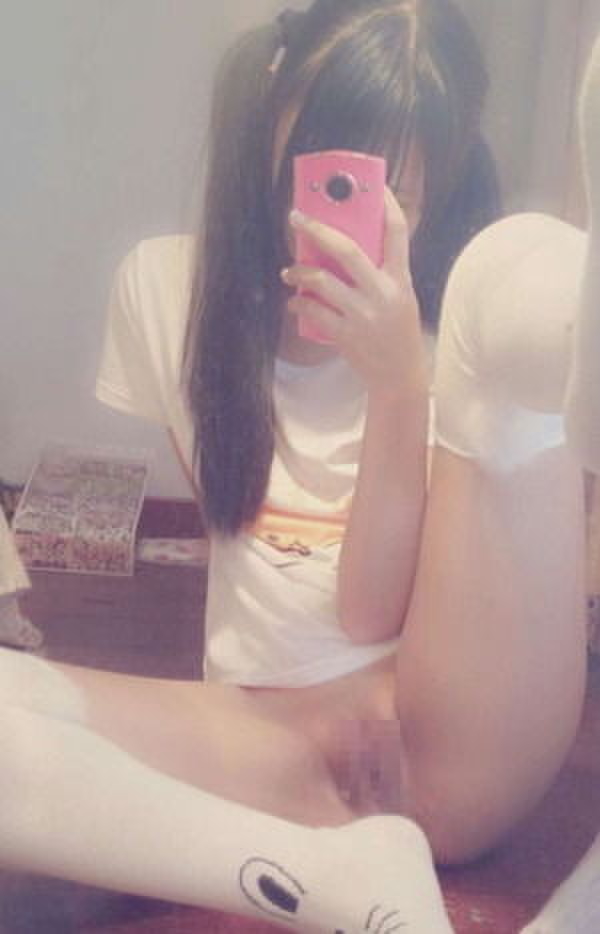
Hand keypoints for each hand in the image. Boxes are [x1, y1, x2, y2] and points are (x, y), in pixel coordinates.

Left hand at [282, 188, 427, 401]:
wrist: (399, 376)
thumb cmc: (396, 333)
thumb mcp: (400, 298)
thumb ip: (380, 274)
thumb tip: (342, 248)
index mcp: (400, 280)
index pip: (397, 233)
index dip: (387, 205)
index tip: (376, 186)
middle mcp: (383, 293)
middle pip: (347, 250)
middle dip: (318, 229)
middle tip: (297, 217)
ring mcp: (363, 314)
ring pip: (322, 281)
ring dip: (299, 272)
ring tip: (289, 271)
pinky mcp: (346, 334)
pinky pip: (313, 311)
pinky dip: (299, 304)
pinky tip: (294, 303)